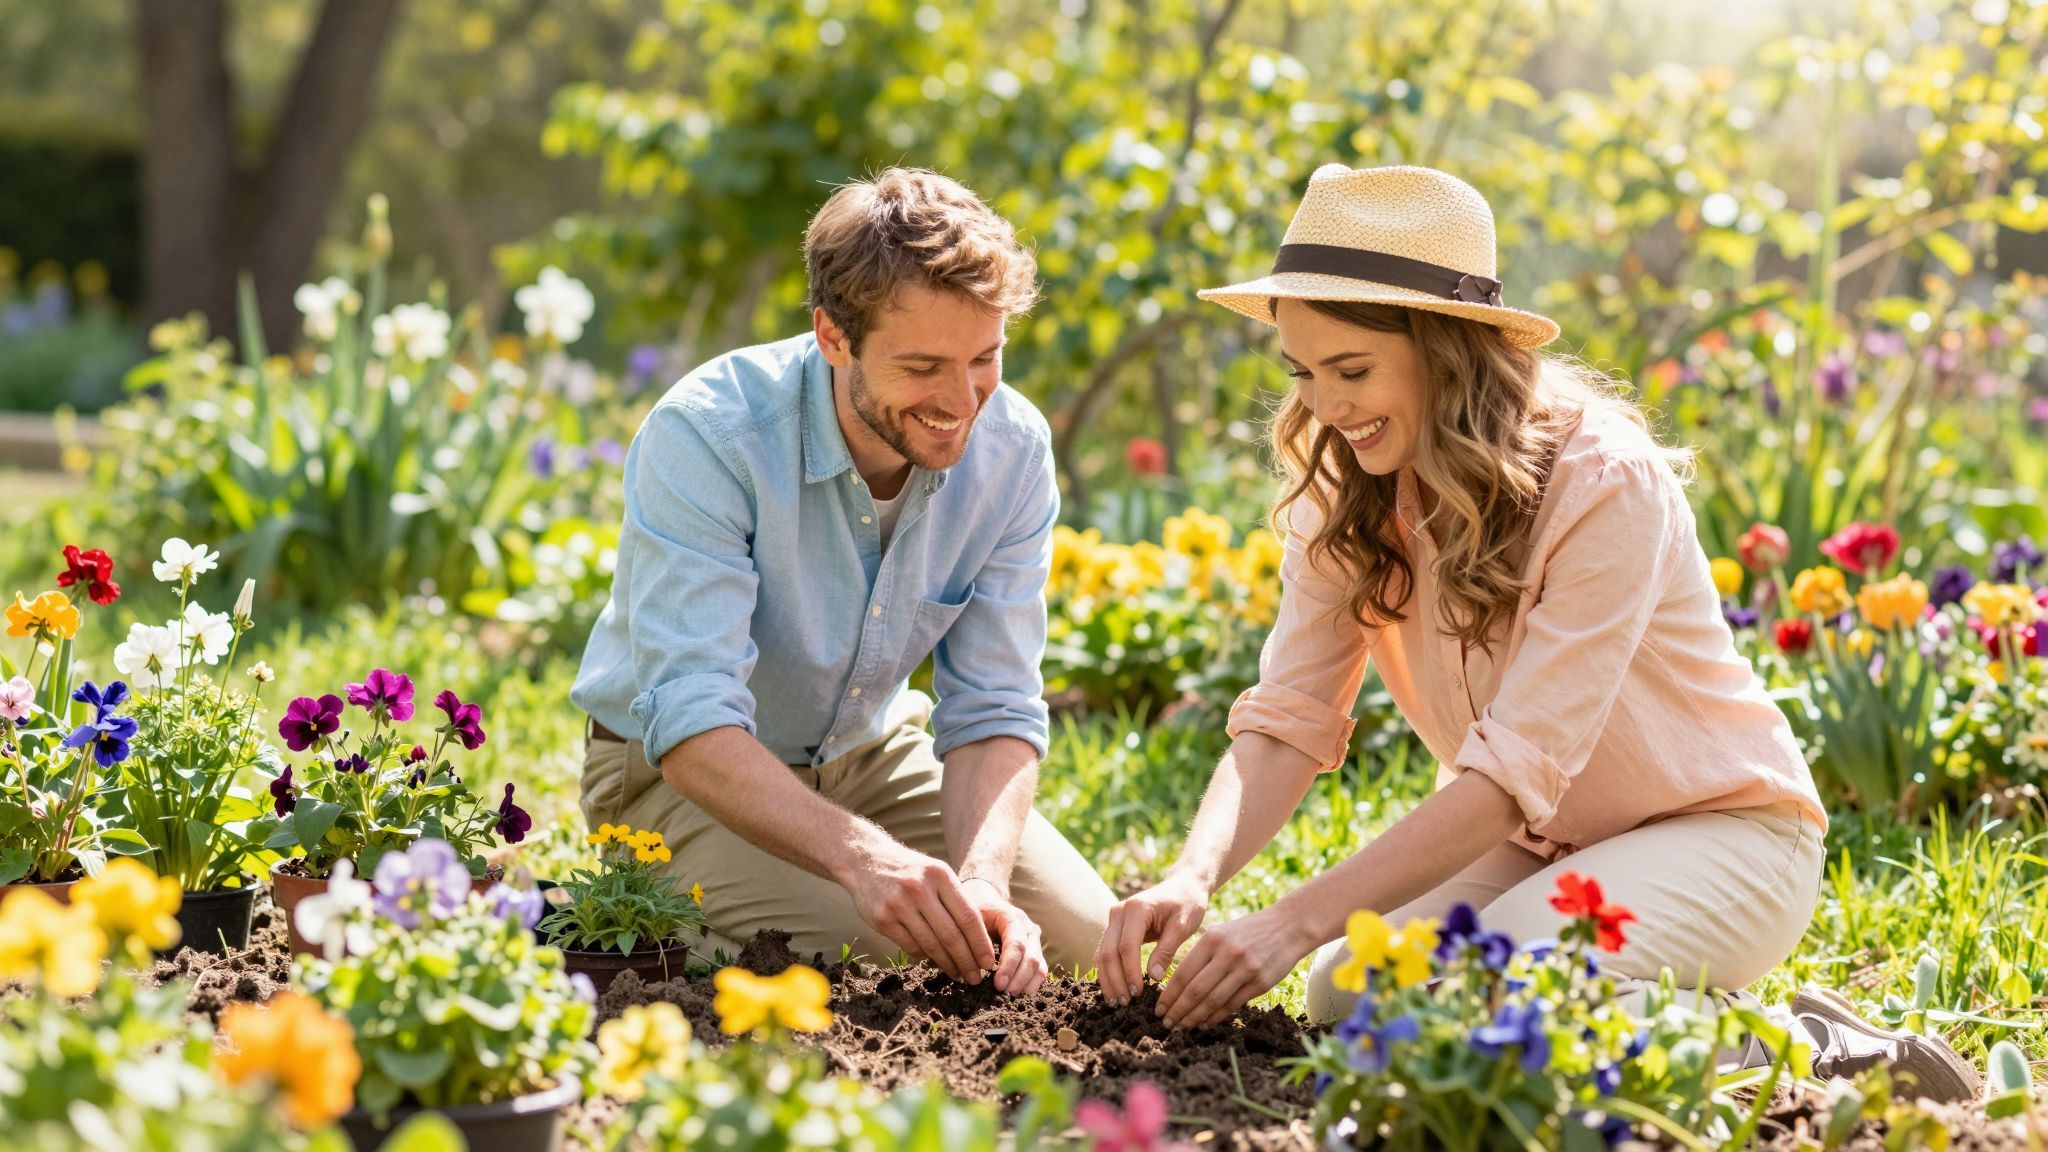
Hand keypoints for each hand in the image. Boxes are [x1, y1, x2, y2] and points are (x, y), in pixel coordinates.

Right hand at [843, 840, 995, 983]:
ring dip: (948, 964)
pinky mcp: (882, 919)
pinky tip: (935, 962)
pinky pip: (910, 946)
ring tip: (958, 975)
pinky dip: (925, 957)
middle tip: (976, 978)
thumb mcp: (936, 873)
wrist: (866, 860)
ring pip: (931, 944)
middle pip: (951, 935)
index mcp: (940, 875)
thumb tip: (978, 940)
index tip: (989, 962)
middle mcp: (920, 888)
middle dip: (967, 961)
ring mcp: (899, 904)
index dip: (981, 943)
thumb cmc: (911, 871)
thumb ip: (956, 900)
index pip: (968, 916)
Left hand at [962, 878, 1046, 994]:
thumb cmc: (974, 911)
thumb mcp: (970, 918)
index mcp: (1012, 918)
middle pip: (1031, 958)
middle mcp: (1028, 928)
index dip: (1009, 966)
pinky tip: (1019, 993)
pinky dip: (1032, 984)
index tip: (998, 985)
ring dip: (1026, 984)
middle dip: (1019, 979)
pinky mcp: (1035, 951)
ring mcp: (1034, 941)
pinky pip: (1041, 971)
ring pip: (1039, 966)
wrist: (986, 901)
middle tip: (1004, 995)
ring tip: (1010, 997)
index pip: (1016, 945)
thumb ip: (970, 937)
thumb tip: (966, 966)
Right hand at [1095, 871, 1209, 1006]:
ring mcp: (1114, 919)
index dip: (1129, 971)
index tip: (1138, 993)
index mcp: (1137, 909)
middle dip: (1115, 979)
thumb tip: (1153, 977)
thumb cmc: (1187, 903)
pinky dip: (1109, 971)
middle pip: (1108, 951)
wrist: (1183, 885)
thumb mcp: (1183, 925)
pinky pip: (1107, 952)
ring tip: (1117, 1002)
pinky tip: (1115, 989)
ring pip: (1103, 953)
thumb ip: (1167, 949)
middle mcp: (1119, 912)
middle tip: (1125, 1004)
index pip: (1126, 945)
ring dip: (1108, 979)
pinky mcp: (1115, 927)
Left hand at [1155, 907, 1309, 1029]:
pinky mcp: (1260, 983)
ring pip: (1212, 1001)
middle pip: (1195, 990)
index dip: (1169, 995)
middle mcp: (1227, 954)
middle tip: (1166, 1023)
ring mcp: (1245, 969)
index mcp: (1212, 939)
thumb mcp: (1221, 933)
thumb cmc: (1248, 931)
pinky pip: (1232, 1005)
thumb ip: (1201, 955)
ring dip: (1194, 1018)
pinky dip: (1216, 1017)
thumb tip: (1176, 986)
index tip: (1158, 1008)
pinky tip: (1204, 1024)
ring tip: (1182, 1027)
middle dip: (1177, 1011)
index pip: (1183, 973)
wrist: (1288, 927)